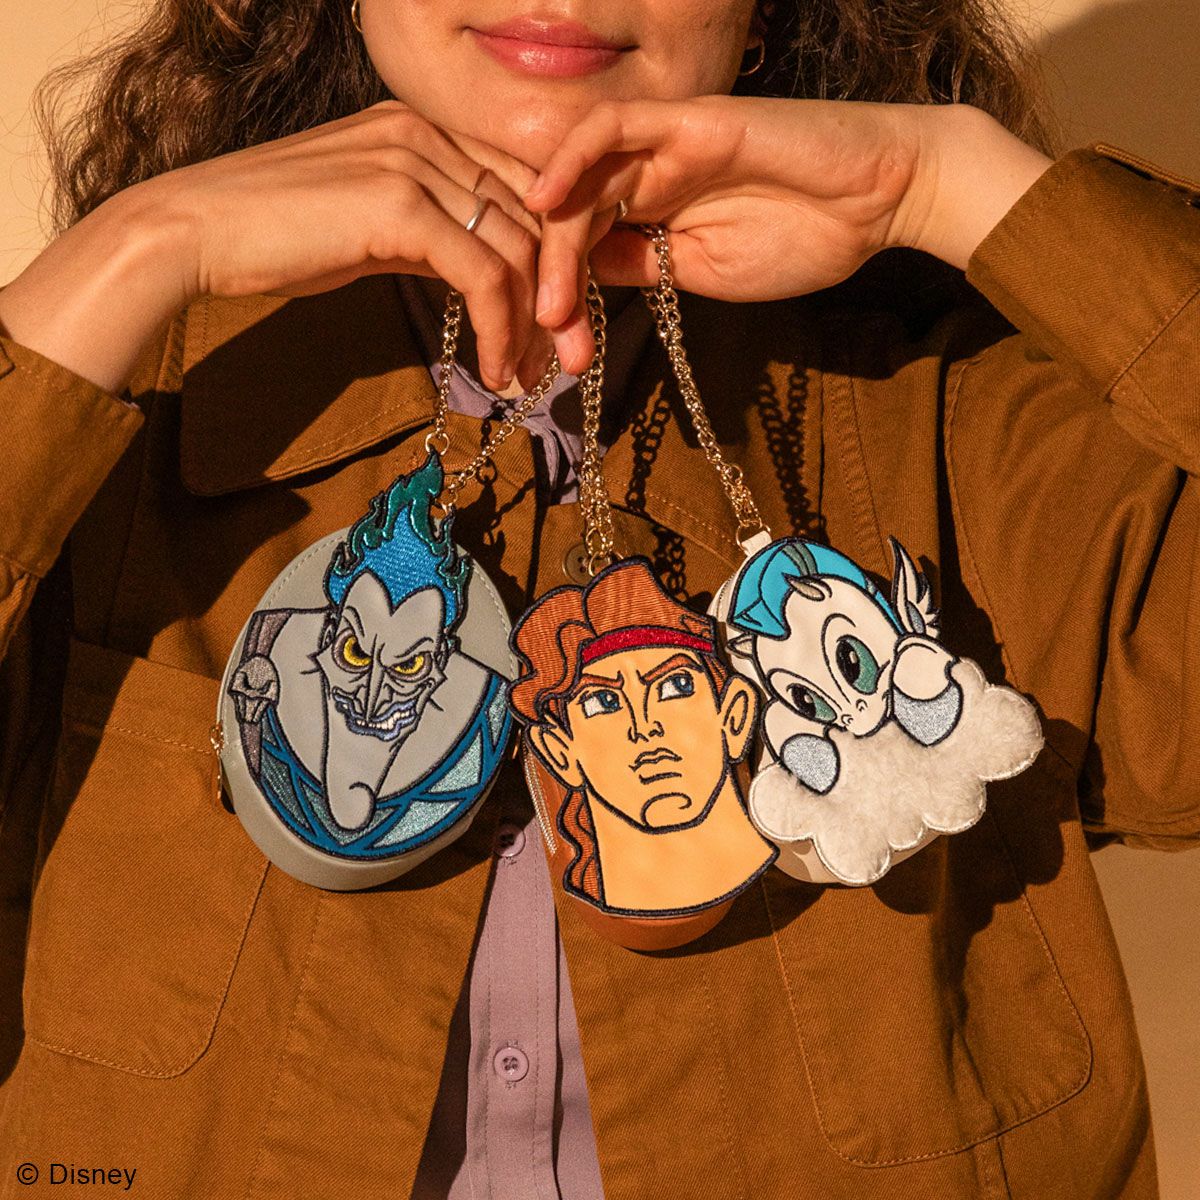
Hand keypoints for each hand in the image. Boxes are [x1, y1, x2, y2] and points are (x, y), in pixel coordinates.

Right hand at [0, 99, 557, 394]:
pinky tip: (498, 370)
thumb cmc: (279, 237)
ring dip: (536, 326)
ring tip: (532, 378)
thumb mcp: (372, 226)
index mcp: (426, 131)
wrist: (197, 231)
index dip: (556, 259)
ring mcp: (415, 162)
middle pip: (536, 219)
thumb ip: (434, 234)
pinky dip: (503, 330)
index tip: (564, 322)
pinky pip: (484, 275)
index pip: (525, 191)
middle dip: (563, 299)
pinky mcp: (399, 204)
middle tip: (571, 361)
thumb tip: (485, 276)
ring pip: (519, 250)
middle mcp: (429, 135)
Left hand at [523, 97, 1052, 372]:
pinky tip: (546, 201)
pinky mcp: (684, 120)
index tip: (560, 356)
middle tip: (554, 340)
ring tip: (553, 304)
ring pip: (583, 184)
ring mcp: (662, 148)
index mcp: (652, 219)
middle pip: (573, 225)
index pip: (584, 253)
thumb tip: (579, 281)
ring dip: (558, 244)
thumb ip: (643, 268)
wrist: (876, 202)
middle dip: (556, 287)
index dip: (564, 302)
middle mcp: (647, 180)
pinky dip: (573, 158)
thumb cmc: (803, 240)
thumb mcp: (704, 274)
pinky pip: (613, 127)